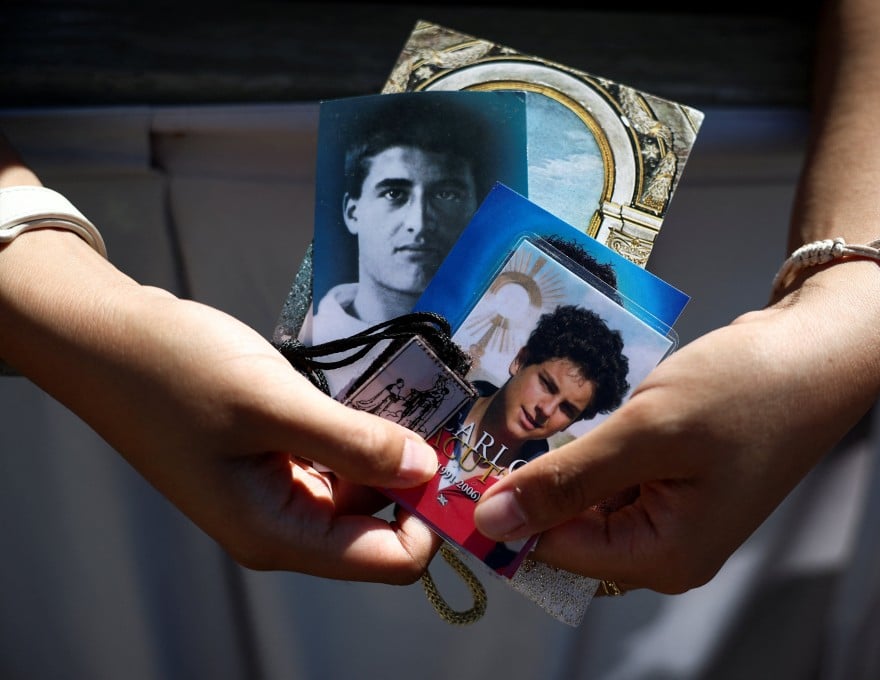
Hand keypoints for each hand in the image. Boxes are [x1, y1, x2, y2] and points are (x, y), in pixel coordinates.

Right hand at [1, 141, 440, 583]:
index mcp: (278, 533)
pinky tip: (364, 396)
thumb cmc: (175, 372)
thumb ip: (354, 444)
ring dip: (387, 449)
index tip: (451, 459)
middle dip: (413, 476)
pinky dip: (359, 432)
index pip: (388, 561)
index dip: (431, 518)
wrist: (108, 337)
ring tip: (399, 399)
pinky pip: (338, 460)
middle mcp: (282, 524)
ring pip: (363, 488)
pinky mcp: (275, 459)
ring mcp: (277, 491)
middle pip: (381, 526)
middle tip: (432, 416)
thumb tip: (426, 471)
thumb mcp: (273, 405)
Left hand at [473, 264, 879, 593]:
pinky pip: (613, 472)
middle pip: (570, 526)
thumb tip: (492, 523)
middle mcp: (666, 547)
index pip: (555, 551)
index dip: (508, 510)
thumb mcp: (647, 434)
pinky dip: (592, 443)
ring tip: (540, 408)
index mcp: (664, 557)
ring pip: (587, 495)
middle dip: (535, 479)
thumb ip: (567, 482)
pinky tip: (583, 408)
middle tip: (499, 426)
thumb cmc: (747, 392)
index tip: (464, 464)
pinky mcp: (675, 477)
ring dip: (562, 456)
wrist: (819, 350)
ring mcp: (673, 511)